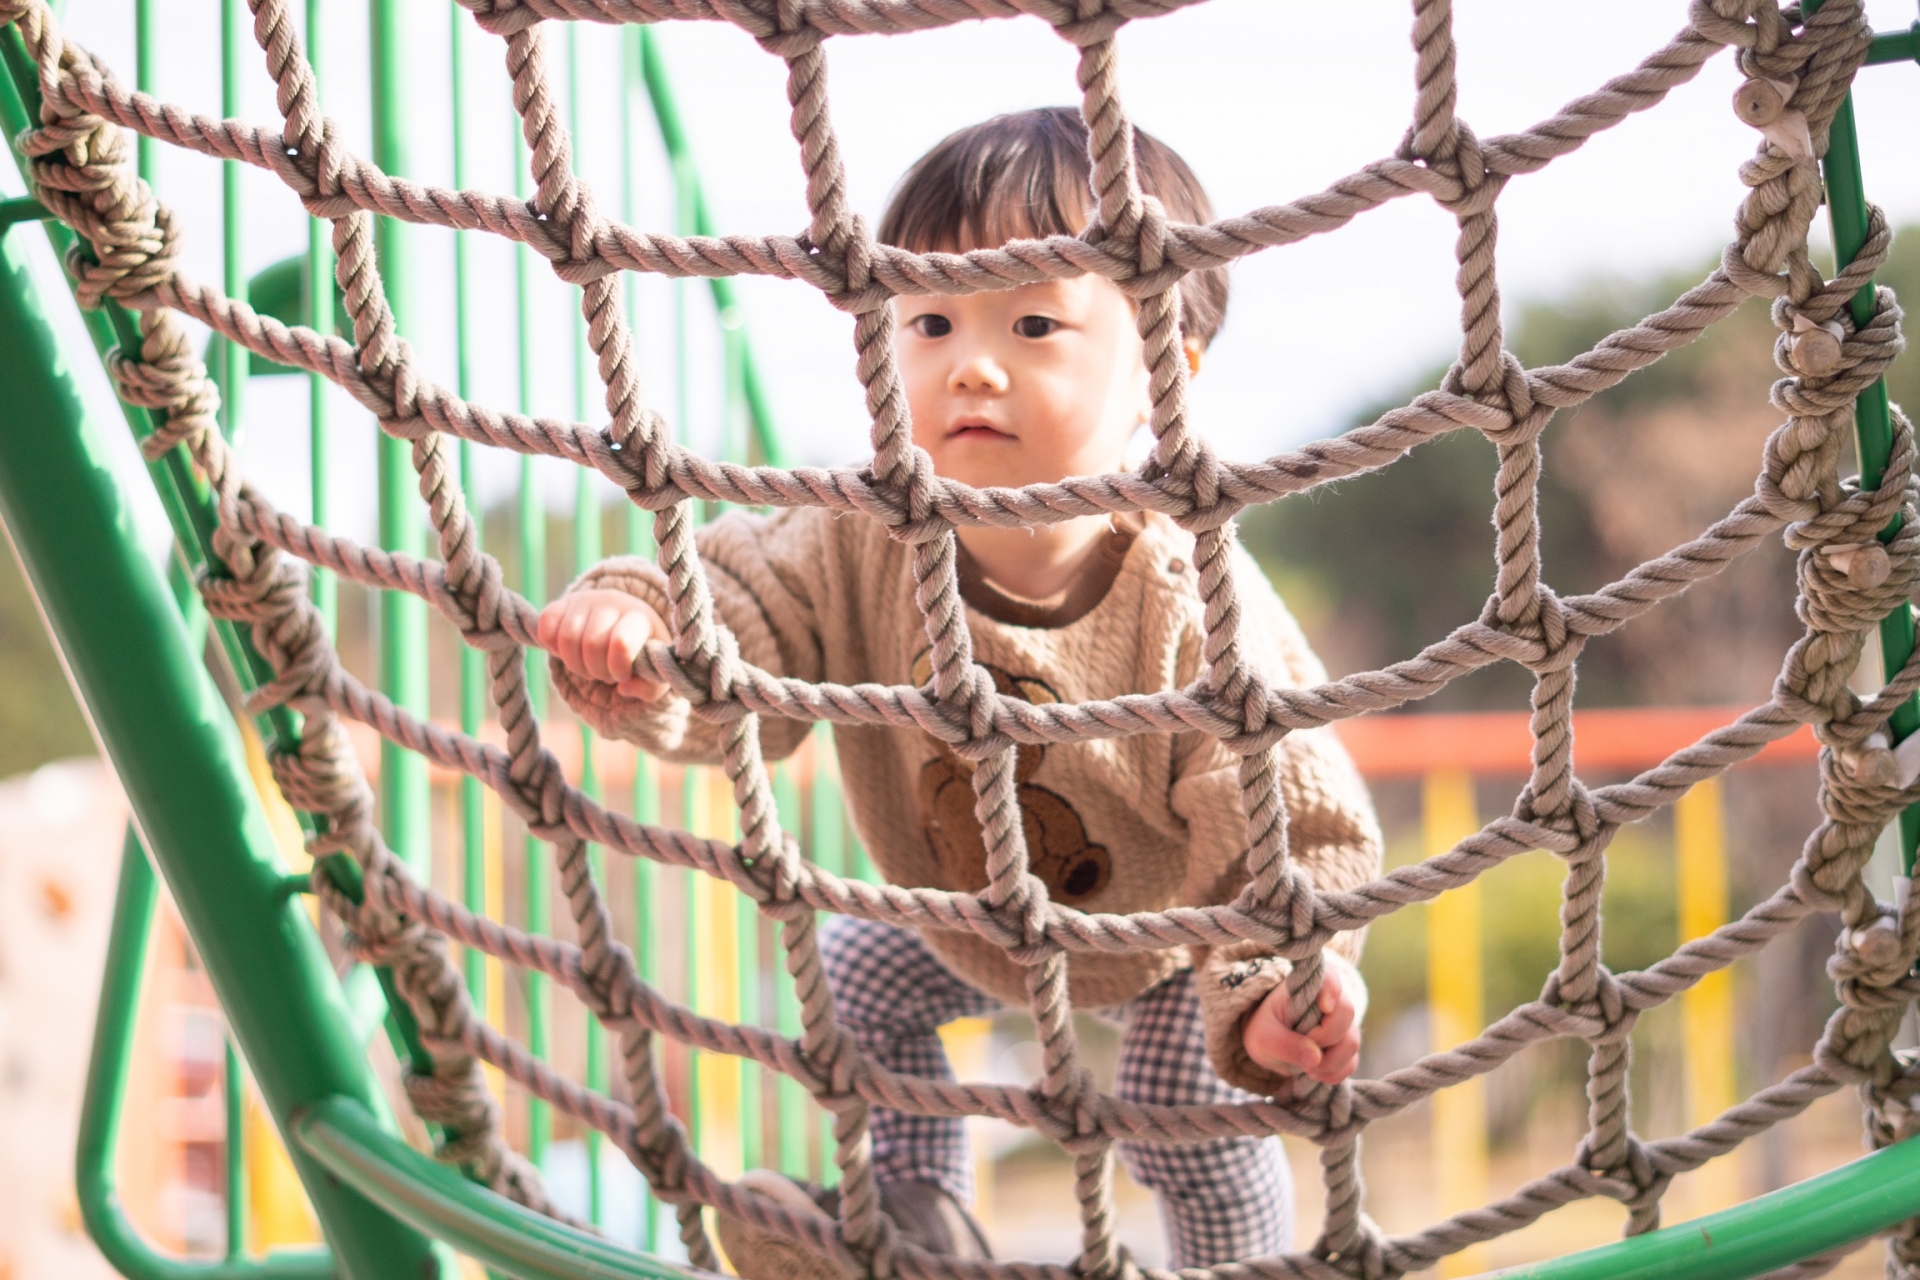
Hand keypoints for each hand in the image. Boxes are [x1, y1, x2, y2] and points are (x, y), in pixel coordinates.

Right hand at [536, 589, 671, 701]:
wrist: (624, 622)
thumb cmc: (641, 652)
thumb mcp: (654, 673)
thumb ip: (649, 689)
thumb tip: (624, 688)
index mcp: (639, 618)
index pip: (621, 643)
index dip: (618, 667)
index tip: (624, 674)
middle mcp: (611, 602)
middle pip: (591, 645)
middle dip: (596, 670)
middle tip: (605, 673)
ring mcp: (584, 600)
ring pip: (566, 638)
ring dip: (575, 664)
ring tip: (589, 665)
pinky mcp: (561, 604)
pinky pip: (546, 627)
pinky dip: (552, 648)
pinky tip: (569, 652)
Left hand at [1242, 960, 1360, 1085]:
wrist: (1270, 1044)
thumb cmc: (1265, 1029)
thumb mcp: (1263, 1037)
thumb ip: (1285, 1044)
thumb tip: (1316, 1058)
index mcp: (1308, 986)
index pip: (1329, 976)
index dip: (1332, 988)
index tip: (1324, 1007)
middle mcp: (1332, 1000)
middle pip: (1346, 1013)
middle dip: (1325, 1039)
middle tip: (1302, 1050)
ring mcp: (1342, 1024)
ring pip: (1352, 1041)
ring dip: (1331, 1062)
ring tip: (1306, 1069)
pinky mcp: (1346, 1046)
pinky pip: (1351, 1062)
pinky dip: (1334, 1073)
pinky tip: (1314, 1074)